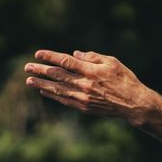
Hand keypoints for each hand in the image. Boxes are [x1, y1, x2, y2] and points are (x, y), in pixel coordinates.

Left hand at [24, 51, 161, 125]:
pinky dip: (53, 96)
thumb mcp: (112, 61)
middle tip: (27, 67)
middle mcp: (85, 84)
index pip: (66, 62)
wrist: (134, 104)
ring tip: (29, 81)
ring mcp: (84, 97)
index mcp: (91, 71)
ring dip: (42, 85)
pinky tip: (44, 91)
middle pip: (58, 76)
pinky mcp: (85, 107)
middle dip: (41, 71)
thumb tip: (75, 54)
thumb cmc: (125, 79)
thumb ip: (92, 57)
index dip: (51, 57)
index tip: (38, 54)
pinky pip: (65, 101)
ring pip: (58, 90)